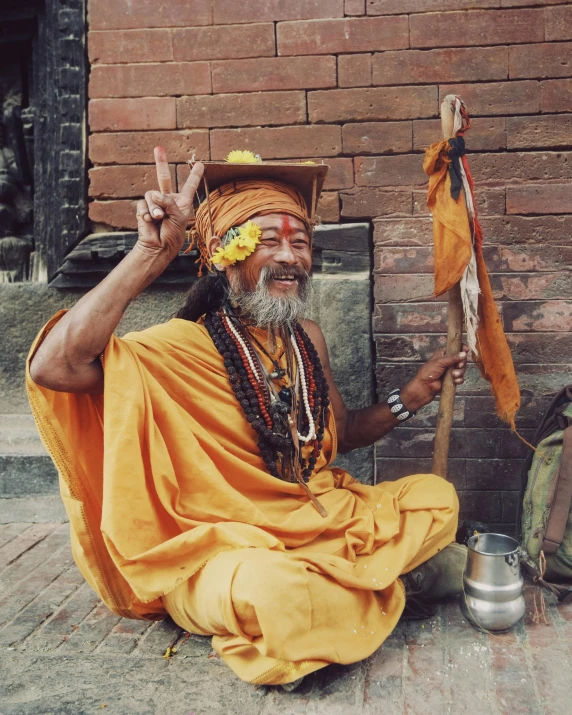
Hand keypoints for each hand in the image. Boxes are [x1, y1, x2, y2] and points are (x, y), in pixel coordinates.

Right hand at [135, 147, 203, 261]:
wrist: (159, 246)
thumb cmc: (173, 234)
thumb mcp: (178, 216)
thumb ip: (168, 201)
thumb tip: (153, 193)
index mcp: (182, 202)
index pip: (189, 186)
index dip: (194, 175)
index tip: (200, 164)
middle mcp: (168, 200)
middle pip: (164, 178)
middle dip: (160, 162)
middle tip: (158, 148)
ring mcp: (155, 203)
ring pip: (151, 194)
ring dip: (155, 207)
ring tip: (159, 219)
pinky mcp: (144, 209)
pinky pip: (143, 204)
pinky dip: (147, 212)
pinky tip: (151, 221)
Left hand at [401, 345, 468, 411]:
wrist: (424, 387)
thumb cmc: (428, 372)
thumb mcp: (439, 362)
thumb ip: (452, 358)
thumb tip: (464, 354)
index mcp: (444, 354)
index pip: (455, 348)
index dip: (462, 348)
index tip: (466, 350)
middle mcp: (448, 361)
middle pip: (462, 359)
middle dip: (462, 363)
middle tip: (458, 366)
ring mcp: (451, 370)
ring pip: (462, 369)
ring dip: (460, 372)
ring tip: (454, 375)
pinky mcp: (452, 379)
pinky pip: (460, 378)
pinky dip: (459, 379)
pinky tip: (455, 381)